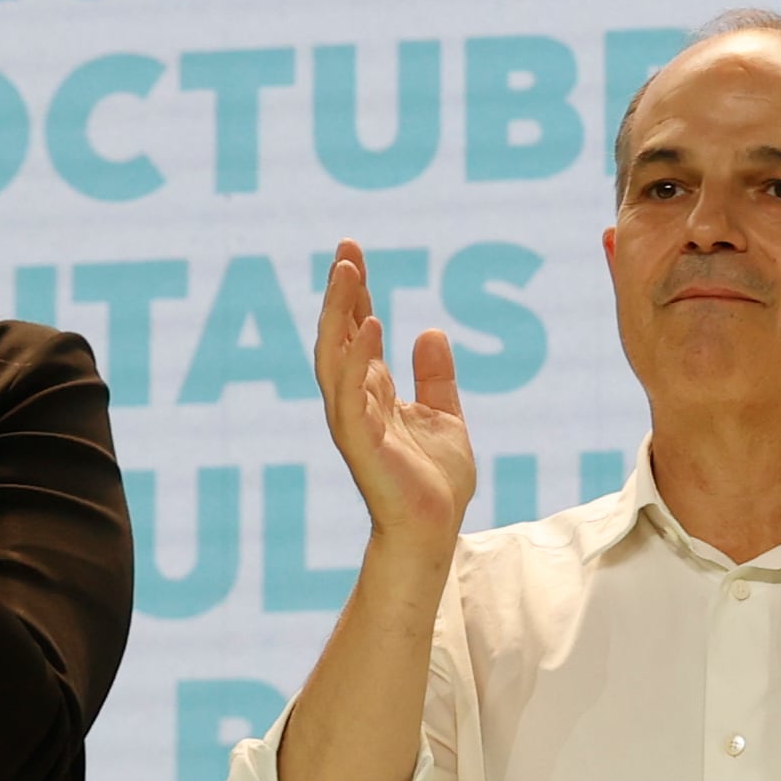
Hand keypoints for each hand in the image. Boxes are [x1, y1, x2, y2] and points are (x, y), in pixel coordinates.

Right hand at [313, 240, 474, 553]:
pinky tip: (371, 325)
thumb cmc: (434, 482)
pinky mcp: (361, 441)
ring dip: (338, 313)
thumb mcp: (444, 415)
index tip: (353, 253)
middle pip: (339, 335)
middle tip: (346, 249)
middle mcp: (355, 400)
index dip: (356, 294)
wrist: (433, 531)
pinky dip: (357, 358)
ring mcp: (353, 420)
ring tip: (348, 272)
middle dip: (340, 292)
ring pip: (335, 356)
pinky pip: (352, 393)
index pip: (357, 332)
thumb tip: (430, 330)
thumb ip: (436, 377)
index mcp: (372, 393)